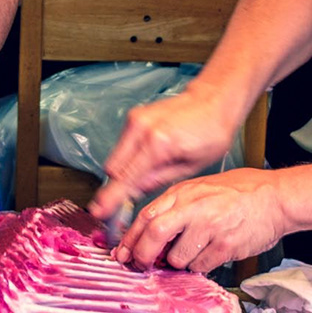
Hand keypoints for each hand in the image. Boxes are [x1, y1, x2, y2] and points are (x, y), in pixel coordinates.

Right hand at [90, 87, 239, 228]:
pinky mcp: (133, 116)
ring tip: (150, 169)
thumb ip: (158, 180)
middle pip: (113, 169)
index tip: (99, 211)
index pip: (125, 178)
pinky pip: (121, 145)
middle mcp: (141, 129)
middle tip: (133, 194)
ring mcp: (135, 119)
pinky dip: (129, 156)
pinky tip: (149, 156)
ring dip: (124, 170)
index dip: (110, 198)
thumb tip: (133, 193)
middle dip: (119, 184)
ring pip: (114, 157)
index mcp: (158, 144)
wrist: (212, 100)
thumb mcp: (191, 166)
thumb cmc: (210, 133)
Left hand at [114, 168, 287, 272]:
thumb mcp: (200, 189)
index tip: (122, 254)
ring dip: (180, 262)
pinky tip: (211, 254)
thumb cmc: (239, 193)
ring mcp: (211, 227)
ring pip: (178, 257)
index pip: (146, 216)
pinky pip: (201, 266)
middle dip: (143, 255)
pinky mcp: (226, 245)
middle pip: (154, 234)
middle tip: (143, 265)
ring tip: (194, 251)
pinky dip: (201, 266)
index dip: (130, 239)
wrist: (276, 198)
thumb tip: (148, 234)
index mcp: (183, 192)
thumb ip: (175, 207)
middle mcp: (194, 207)